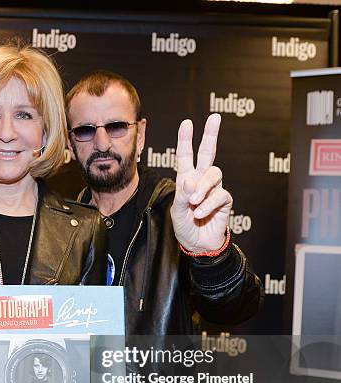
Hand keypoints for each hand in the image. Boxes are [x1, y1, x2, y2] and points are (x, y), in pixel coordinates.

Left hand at [170, 113, 232, 253]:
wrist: (198, 245)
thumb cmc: (185, 226)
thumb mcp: (178, 211)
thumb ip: (183, 195)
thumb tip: (190, 180)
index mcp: (187, 178)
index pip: (186, 156)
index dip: (186, 140)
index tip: (187, 123)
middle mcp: (202, 180)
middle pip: (209, 153)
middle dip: (211, 135)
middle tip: (214, 118)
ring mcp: (214, 189)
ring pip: (214, 174)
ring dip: (202, 187)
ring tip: (194, 202)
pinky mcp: (225, 200)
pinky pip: (220, 195)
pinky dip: (208, 205)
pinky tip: (200, 213)